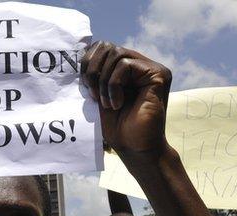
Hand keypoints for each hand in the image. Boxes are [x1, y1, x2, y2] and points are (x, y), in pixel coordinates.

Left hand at [81, 42, 171, 162]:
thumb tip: (77, 52)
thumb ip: (93, 74)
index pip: (102, 46)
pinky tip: (117, 104)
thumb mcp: (98, 95)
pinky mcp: (158, 74)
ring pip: (116, 54)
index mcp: (126, 68)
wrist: (134, 148)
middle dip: (93, 70)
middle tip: (94, 96)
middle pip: (107, 46)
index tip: (85, 87)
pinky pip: (125, 65)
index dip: (88, 62)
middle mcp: (141, 64)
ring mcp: (151, 68)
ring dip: (104, 81)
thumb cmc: (117, 127)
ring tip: (107, 103)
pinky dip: (114, 85)